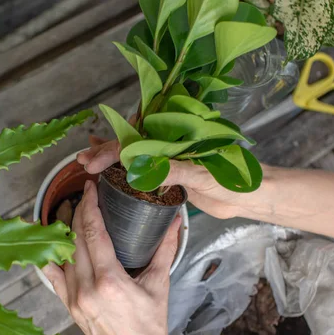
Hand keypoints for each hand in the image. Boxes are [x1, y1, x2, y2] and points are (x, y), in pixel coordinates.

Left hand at [43, 179, 197, 334]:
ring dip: (66, 230)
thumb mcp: (159, 284)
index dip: (90, 205)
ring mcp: (73, 298)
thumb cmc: (150, 325)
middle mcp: (86, 288)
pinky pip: (53, 276)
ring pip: (63, 254)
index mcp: (109, 280)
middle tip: (85, 196)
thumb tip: (176, 222)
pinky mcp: (68, 306)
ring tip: (72, 213)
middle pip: (75, 238)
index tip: (90, 188)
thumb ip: (166, 249)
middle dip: (78, 211)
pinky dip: (53, 257)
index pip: (93, 231)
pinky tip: (53, 241)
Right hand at [77, 137, 250, 218]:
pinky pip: (143, 168)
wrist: (249, 197)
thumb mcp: (203, 174)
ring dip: (110, 157)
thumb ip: (174, 169)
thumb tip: (142, 168)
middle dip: (105, 149)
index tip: (94, 161)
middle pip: (130, 142)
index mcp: (177, 137)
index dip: (112, 149)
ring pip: (133, 154)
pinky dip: (125, 168)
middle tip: (84, 160)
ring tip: (87, 160)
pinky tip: (110, 167)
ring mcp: (169, 160)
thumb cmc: (234, 181)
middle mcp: (169, 145)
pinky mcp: (170, 175)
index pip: (137, 140)